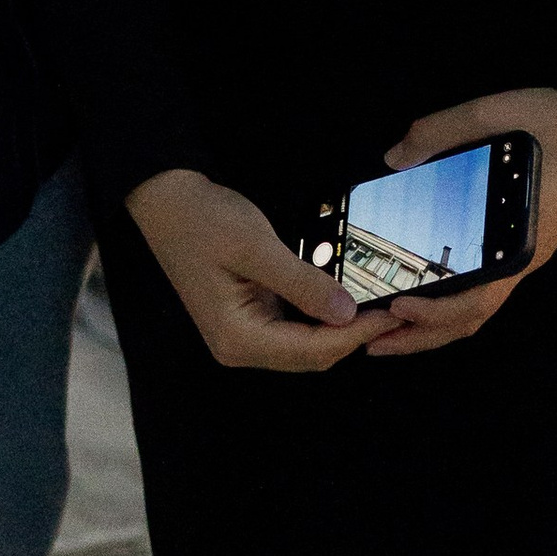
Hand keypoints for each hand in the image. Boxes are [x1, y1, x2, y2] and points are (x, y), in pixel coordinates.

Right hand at [126, 166, 366, 374]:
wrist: (166, 199)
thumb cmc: (206, 221)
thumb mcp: (257, 247)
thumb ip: (302, 283)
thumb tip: (349, 313)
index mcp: (239, 339)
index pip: (311, 351)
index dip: (354, 336)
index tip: (390, 315)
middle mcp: (240, 348)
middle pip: (308, 356)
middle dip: (350, 338)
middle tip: (391, 311)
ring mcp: (242, 335)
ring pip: (302, 346)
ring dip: (337, 331)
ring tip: (374, 308)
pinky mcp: (246, 317)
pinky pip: (291, 328)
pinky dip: (318, 318)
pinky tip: (340, 301)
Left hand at [363, 87, 556, 358]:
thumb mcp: (496, 111)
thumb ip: (443, 132)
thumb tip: (393, 158)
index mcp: (519, 242)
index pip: (475, 299)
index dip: (435, 313)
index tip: (397, 309)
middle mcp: (523, 261)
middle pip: (472, 317)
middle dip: (422, 336)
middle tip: (375, 345)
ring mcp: (526, 257)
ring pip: (480, 308)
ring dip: (436, 327)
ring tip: (393, 332)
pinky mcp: (525, 245)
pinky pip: (487, 290)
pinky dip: (454, 306)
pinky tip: (431, 296)